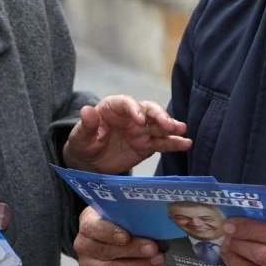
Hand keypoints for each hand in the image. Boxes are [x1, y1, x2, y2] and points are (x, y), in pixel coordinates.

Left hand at [62, 95, 191, 174]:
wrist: (90, 161)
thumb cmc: (83, 143)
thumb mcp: (80, 136)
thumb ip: (86, 125)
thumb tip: (87, 111)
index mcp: (114, 108)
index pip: (127, 103)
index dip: (135, 109)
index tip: (139, 120)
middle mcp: (131, 115)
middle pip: (149, 110)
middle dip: (159, 116)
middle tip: (168, 125)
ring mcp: (141, 130)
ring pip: (159, 125)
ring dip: (171, 127)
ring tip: (182, 131)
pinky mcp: (147, 144)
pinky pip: (162, 142)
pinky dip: (174, 143)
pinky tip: (185, 144)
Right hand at [73, 206, 165, 265]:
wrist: (115, 243)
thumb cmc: (122, 226)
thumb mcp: (124, 216)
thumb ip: (133, 218)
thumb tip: (152, 224)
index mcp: (88, 224)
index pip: (93, 228)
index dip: (109, 233)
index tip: (127, 236)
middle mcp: (83, 246)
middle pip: (105, 252)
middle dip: (132, 251)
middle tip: (153, 250)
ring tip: (157, 262)